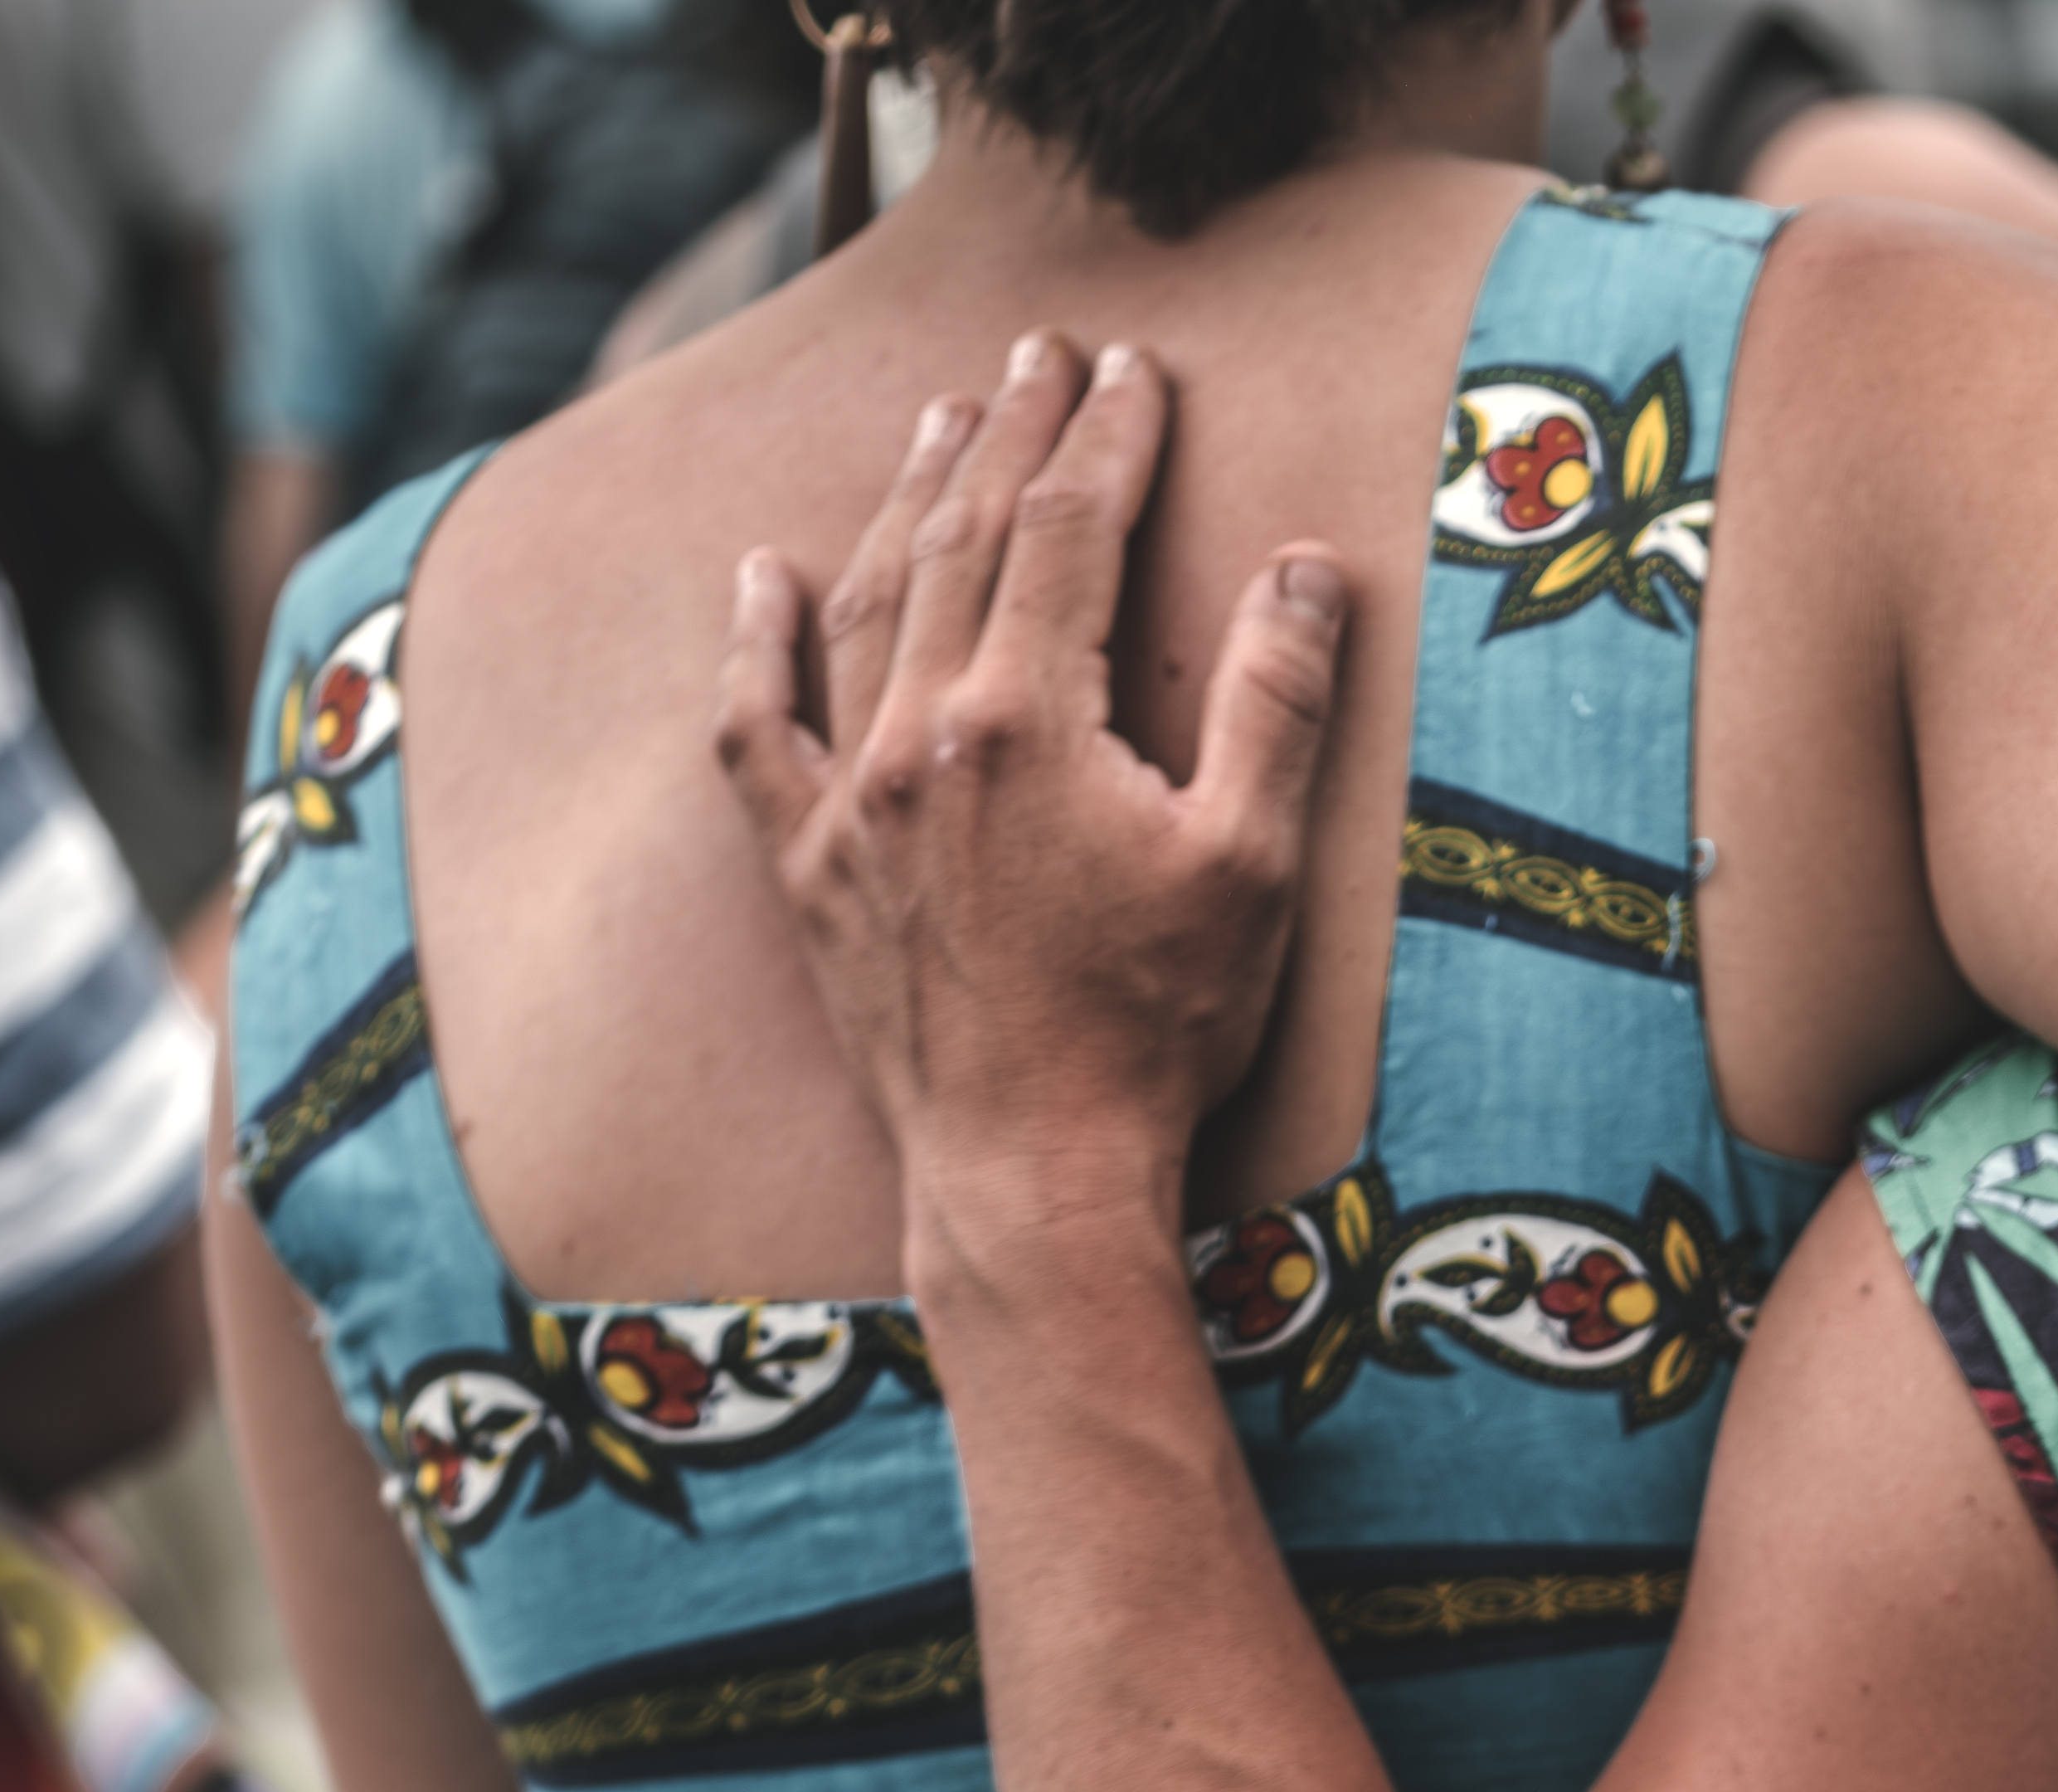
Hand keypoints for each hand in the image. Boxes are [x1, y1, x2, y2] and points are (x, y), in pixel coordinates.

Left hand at [713, 335, 1347, 1271]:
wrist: (1031, 1171)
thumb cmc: (1159, 1029)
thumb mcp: (1254, 865)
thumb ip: (1274, 702)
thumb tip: (1301, 567)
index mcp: (1028, 720)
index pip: (1072, 531)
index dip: (1109, 437)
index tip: (1137, 369)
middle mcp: (921, 736)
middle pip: (968, 539)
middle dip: (1012, 432)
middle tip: (1041, 354)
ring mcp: (853, 800)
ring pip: (868, 606)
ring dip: (910, 502)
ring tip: (943, 421)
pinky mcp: (811, 868)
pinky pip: (757, 729)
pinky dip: (755, 643)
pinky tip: (763, 573)